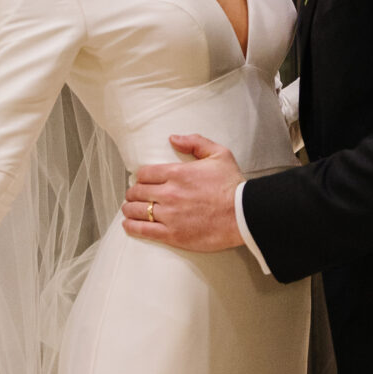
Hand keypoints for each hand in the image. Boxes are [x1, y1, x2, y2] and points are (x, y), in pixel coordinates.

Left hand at [123, 135, 243, 251]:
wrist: (244, 215)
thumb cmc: (233, 185)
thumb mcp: (219, 154)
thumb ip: (195, 142)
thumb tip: (173, 138)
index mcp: (177, 173)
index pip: (145, 173)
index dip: (141, 177)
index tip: (143, 181)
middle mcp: (169, 193)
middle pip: (136, 192)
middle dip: (133, 192)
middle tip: (135, 195)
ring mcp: (169, 215)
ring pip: (136, 210)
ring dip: (130, 209)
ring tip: (130, 209)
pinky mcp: (172, 234)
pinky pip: (143, 230)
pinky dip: (131, 227)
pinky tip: (128, 225)